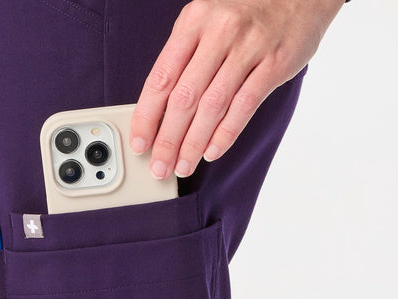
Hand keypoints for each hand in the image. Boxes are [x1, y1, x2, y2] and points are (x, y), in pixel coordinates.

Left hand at [129, 0, 345, 178]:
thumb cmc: (247, 12)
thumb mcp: (207, 21)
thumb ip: (185, 58)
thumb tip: (159, 111)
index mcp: (193, 21)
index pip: (161, 78)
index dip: (146, 116)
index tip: (138, 144)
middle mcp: (219, 32)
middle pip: (184, 98)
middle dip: (168, 140)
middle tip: (159, 167)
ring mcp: (249, 47)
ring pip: (212, 106)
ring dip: (194, 143)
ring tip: (183, 166)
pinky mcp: (275, 63)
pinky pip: (244, 106)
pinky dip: (226, 133)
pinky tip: (212, 151)